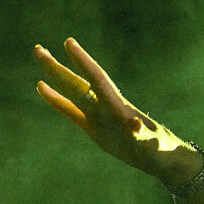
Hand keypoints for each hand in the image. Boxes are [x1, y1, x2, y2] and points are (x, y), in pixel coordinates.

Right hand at [32, 37, 189, 179]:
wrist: (165, 159)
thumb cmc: (163, 151)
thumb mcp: (153, 145)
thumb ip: (142, 136)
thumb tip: (132, 126)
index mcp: (119, 107)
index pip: (98, 80)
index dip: (84, 63)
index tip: (68, 43)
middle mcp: (107, 107)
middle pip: (79, 82)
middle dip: (58, 67)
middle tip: (38, 48)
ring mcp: (100, 116)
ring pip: (73, 92)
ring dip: (55, 76)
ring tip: (40, 56)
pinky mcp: (95, 129)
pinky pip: (72, 111)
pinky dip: (57, 100)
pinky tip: (41, 87)